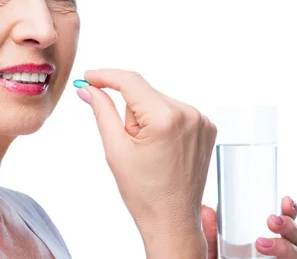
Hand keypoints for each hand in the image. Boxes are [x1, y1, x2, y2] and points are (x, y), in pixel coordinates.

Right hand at [79, 69, 216, 256]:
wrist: (172, 220)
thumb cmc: (145, 193)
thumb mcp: (115, 149)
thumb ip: (102, 111)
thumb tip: (89, 90)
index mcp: (166, 118)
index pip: (130, 81)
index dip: (105, 76)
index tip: (89, 78)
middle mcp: (189, 114)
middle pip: (144, 93)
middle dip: (129, 111)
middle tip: (128, 142)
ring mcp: (201, 120)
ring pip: (158, 101)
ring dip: (146, 117)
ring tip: (148, 150)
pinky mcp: (207, 127)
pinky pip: (174, 111)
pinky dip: (162, 122)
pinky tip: (161, 148)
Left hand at [201, 196, 296, 257]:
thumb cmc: (223, 258)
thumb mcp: (214, 246)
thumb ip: (211, 231)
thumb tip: (206, 210)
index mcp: (268, 234)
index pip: (285, 218)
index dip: (290, 208)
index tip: (285, 200)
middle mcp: (281, 249)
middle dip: (289, 225)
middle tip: (272, 220)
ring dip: (285, 247)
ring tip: (261, 243)